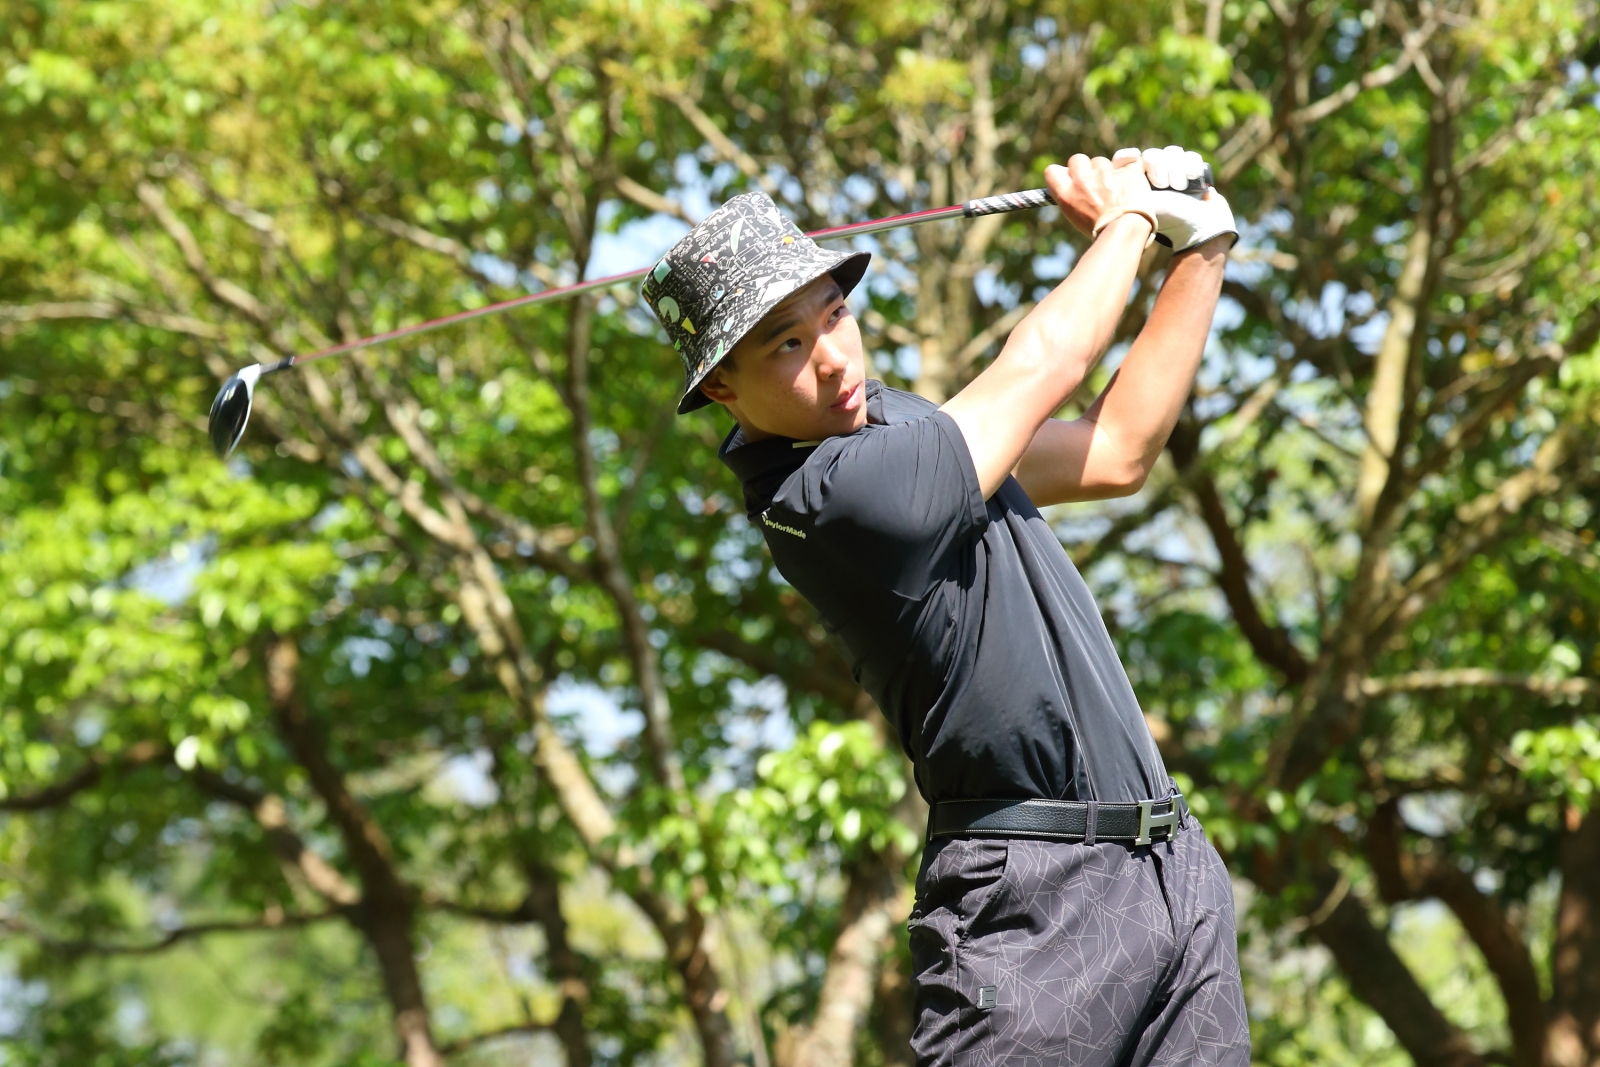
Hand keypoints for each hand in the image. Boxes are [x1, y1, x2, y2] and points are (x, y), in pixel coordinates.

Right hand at [1044, 153, 1152, 237]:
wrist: (1127, 232)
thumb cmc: (1103, 231)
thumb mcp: (1077, 218)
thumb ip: (1073, 198)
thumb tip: (1073, 187)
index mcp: (1067, 194)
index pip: (1052, 171)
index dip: (1063, 173)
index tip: (1070, 178)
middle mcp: (1083, 181)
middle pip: (1077, 159)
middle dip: (1085, 168)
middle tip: (1095, 184)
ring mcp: (1106, 173)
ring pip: (1102, 161)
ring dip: (1107, 171)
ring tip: (1116, 190)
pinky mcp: (1127, 170)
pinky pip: (1130, 159)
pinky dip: (1132, 167)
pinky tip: (1133, 178)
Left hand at [1110, 144, 1237, 251]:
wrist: (1197, 226)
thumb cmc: (1166, 220)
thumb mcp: (1140, 207)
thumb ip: (1124, 193)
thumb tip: (1106, 182)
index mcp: (1137, 181)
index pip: (1125, 158)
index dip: (1126, 156)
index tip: (1132, 158)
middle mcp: (1155, 173)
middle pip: (1152, 155)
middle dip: (1158, 167)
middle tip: (1162, 185)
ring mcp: (1175, 169)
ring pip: (1172, 153)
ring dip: (1175, 169)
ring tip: (1179, 187)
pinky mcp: (1193, 169)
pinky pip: (1190, 157)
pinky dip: (1191, 166)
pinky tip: (1192, 177)